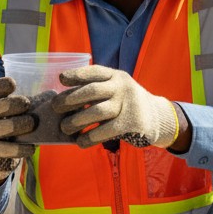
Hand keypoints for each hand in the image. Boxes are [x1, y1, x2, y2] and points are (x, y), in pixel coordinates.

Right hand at [0, 77, 36, 185]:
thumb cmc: (5, 127)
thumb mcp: (8, 113)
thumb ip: (24, 104)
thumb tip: (52, 94)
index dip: (2, 85)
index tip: (14, 85)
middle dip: (14, 104)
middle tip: (27, 104)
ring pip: (1, 127)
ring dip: (20, 124)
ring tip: (31, 124)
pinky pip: (7, 149)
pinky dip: (22, 148)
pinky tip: (32, 148)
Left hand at [53, 65, 179, 149]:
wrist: (156, 117)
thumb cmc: (126, 103)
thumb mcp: (116, 89)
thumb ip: (97, 90)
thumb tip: (64, 100)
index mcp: (116, 76)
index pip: (94, 72)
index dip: (76, 74)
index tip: (61, 79)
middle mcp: (122, 87)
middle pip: (92, 91)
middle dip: (70, 99)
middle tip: (56, 108)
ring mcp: (128, 104)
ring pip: (97, 111)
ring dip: (77, 121)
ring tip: (65, 128)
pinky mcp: (131, 122)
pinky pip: (106, 131)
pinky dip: (90, 137)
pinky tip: (80, 141)